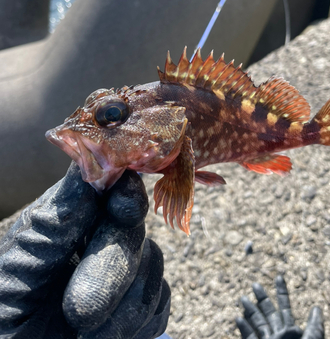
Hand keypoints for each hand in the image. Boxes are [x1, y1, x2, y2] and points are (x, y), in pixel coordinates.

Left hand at [0, 162, 170, 338]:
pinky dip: (135, 325)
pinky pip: (159, 303)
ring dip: (121, 309)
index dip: (124, 193)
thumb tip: (82, 164)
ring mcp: (123, 273)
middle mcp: (98, 240)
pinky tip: (101, 338)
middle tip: (79, 312)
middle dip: (111, 270)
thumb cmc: (4, 311)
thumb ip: (54, 222)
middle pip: (131, 231)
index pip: (109, 189)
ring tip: (82, 334)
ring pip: (152, 267)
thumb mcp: (19, 266)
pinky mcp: (138, 307)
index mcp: (68, 220)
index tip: (124, 210)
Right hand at [236, 275, 323, 338]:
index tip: (279, 276)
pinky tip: (238, 318)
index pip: (285, 307)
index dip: (282, 292)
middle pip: (269, 313)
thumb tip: (317, 307)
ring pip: (257, 323)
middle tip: (255, 284)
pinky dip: (244, 329)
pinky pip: (250, 338)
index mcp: (292, 332)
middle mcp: (279, 336)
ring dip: (250, 310)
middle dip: (262, 298)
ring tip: (242, 298)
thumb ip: (314, 326)